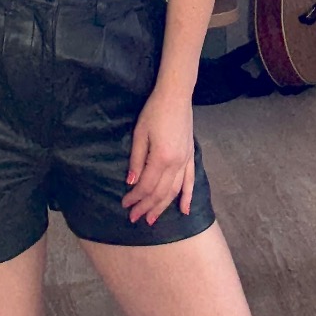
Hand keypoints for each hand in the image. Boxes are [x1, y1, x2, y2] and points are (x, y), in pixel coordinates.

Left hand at [122, 89, 194, 225]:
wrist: (176, 96)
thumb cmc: (154, 111)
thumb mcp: (140, 133)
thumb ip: (136, 159)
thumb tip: (131, 182)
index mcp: (161, 158)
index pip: (146, 185)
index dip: (135, 197)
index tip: (125, 205)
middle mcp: (176, 163)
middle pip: (160, 192)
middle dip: (146, 207)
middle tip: (134, 218)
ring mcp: (185, 160)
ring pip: (174, 191)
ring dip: (163, 206)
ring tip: (152, 219)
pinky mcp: (190, 156)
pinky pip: (190, 181)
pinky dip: (187, 197)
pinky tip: (184, 210)